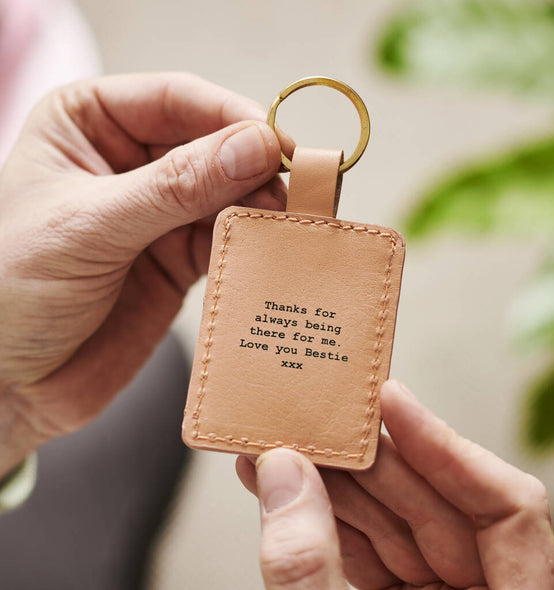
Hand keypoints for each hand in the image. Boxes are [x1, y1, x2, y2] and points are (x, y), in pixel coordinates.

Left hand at [0, 72, 284, 475]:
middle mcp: (130, 162)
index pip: (177, 101)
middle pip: (213, 145)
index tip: (276, 142)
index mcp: (90, 124)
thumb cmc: (11, 289)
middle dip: (256, 164)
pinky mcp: (180, 258)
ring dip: (262, 205)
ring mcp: (160, 213)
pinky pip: (229, 240)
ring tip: (294, 219)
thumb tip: (255, 146)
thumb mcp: (90, 227)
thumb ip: (175, 188)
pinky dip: (254, 243)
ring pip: (229, 194)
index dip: (233, 116)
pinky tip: (273, 247)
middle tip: (302, 185)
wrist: (10, 382)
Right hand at [237, 380, 553, 588]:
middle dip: (366, 460)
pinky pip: (367, 554)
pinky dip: (323, 522)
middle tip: (318, 416)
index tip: (390, 397)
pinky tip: (284, 490)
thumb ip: (309, 568)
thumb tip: (282, 474)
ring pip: (393, 526)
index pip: (508, 505)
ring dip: (332, 486)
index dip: (445, 443)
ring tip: (284, 448)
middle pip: (436, 504)